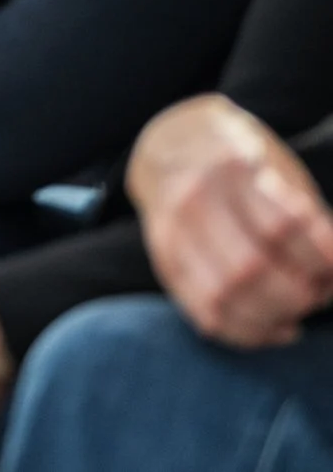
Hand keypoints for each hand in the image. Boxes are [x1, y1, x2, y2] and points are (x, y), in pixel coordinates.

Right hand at [129, 95, 332, 346]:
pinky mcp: (165, 260)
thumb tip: (330, 278)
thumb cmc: (245, 166)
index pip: (281, 227)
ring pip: (223, 296)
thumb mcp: (280, 170)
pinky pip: (204, 312)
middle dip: (297, 294)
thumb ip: (308, 220)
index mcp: (231, 167)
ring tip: (297, 314)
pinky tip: (274, 328)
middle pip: (249, 267)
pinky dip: (247, 332)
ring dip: (273, 317)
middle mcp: (193, 199)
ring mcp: (172, 232)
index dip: (319, 260)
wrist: (175, 148)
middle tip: (316, 293)